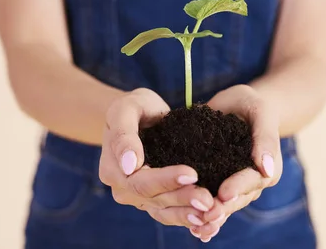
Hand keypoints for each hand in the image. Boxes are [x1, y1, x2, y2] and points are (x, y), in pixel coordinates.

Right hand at [99, 88, 214, 227]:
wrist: (140, 115)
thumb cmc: (133, 107)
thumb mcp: (124, 110)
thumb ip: (124, 135)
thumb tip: (131, 165)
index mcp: (113, 169)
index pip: (140, 181)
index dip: (166, 180)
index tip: (193, 173)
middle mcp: (124, 189)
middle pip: (154, 199)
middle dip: (183, 199)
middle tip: (209, 200)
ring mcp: (139, 198)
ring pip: (164, 211)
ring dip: (188, 213)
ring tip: (212, 212)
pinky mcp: (155, 200)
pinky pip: (171, 213)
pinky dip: (188, 216)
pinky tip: (208, 218)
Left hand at [188, 85, 282, 241]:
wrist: (237, 105)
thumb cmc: (252, 105)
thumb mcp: (260, 112)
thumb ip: (265, 138)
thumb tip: (267, 168)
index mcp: (266, 167)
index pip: (253, 180)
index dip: (238, 187)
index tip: (224, 194)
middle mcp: (250, 181)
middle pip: (237, 199)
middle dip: (221, 208)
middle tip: (205, 215)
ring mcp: (232, 184)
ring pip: (223, 205)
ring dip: (210, 217)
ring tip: (195, 228)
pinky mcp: (215, 182)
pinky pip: (209, 201)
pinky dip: (200, 213)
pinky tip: (190, 228)